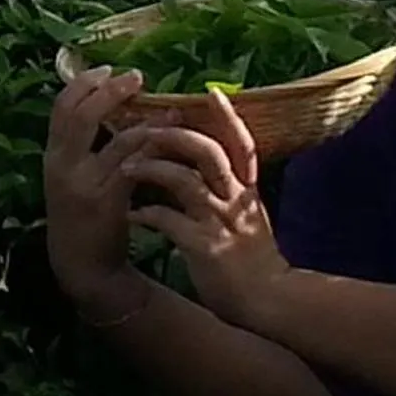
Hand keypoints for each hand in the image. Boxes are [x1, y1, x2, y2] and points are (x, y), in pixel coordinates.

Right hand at [43, 66, 147, 317]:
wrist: (81, 266)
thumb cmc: (83, 218)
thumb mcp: (72, 177)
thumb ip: (82, 147)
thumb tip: (106, 110)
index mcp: (53, 155)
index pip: (61, 107)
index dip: (84, 83)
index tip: (107, 69)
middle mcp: (62, 164)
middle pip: (80, 114)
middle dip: (108, 91)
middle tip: (136, 76)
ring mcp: (83, 182)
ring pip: (113, 139)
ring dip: (143, 120)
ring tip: (167, 108)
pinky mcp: (106, 201)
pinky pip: (132, 167)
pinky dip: (151, 151)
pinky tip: (169, 143)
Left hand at [119, 88, 287, 328]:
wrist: (270, 303)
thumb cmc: (253, 259)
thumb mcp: (247, 217)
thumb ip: (228, 190)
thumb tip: (200, 164)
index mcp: (246, 190)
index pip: (241, 144)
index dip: (227, 117)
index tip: (209, 91)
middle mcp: (235, 200)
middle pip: (208, 152)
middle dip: (174, 135)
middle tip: (143, 129)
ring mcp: (220, 222)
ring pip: (185, 180)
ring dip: (151, 168)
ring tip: (125, 168)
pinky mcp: (205, 247)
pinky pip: (169, 221)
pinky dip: (146, 213)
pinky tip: (130, 214)